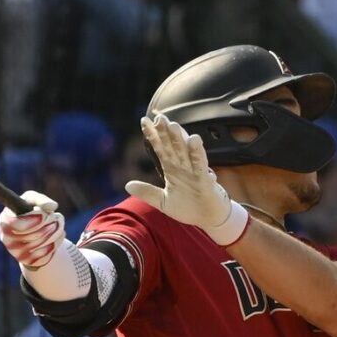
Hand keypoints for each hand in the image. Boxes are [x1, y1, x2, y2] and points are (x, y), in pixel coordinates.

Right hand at [0, 192, 65, 269]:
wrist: (30, 233)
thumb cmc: (28, 211)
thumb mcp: (31, 200)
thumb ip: (40, 199)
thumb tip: (52, 206)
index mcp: (4, 221)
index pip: (17, 224)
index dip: (33, 219)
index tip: (44, 215)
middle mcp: (7, 239)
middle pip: (35, 233)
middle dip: (51, 222)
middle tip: (56, 216)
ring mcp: (17, 253)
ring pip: (44, 243)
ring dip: (57, 231)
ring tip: (58, 224)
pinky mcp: (28, 262)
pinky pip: (48, 253)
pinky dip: (57, 242)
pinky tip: (57, 236)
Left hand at [124, 113, 248, 245]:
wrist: (208, 220)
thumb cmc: (189, 208)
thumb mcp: (163, 202)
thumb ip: (147, 193)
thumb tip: (127, 185)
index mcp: (172, 169)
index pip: (160, 149)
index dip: (152, 136)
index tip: (144, 121)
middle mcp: (182, 167)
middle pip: (172, 146)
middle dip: (165, 132)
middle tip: (159, 117)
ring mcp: (194, 171)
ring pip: (185, 151)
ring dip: (179, 138)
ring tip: (172, 124)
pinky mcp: (205, 180)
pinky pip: (200, 164)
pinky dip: (197, 153)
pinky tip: (194, 140)